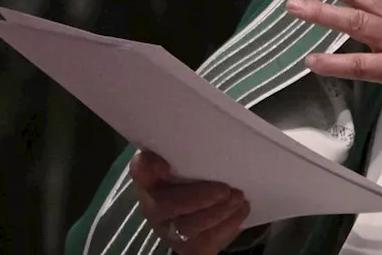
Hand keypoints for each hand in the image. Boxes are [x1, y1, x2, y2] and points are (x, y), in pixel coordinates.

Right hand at [130, 150, 249, 253]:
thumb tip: (207, 137)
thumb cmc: (200, 177)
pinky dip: (227, 228)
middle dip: (198, 198)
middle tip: (226, 190)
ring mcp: (170, 230)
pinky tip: (240, 212)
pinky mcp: (188, 247)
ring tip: (239, 199)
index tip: (164, 164)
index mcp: (152, 179)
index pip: (141, 170)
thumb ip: (193, 152)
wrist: (206, 210)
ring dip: (218, 213)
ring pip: (187, 228)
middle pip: (167, 205)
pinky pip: (204, 244)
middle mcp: (155, 206)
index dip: (147, 168)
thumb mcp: (195, 161)